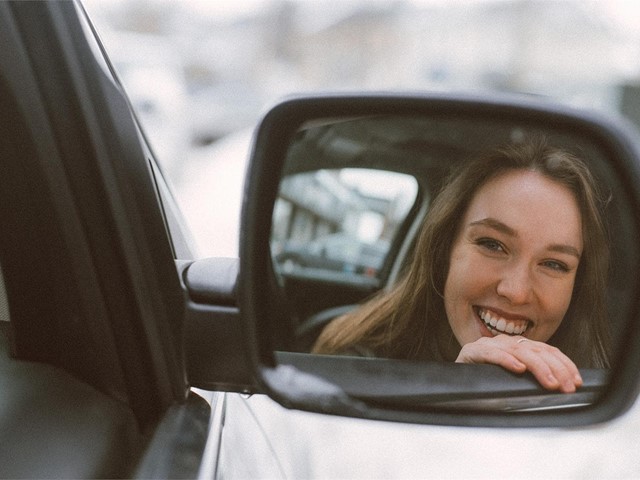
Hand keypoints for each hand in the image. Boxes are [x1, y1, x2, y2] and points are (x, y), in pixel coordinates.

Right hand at [455, 335, 581, 392]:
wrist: (455, 390)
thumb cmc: (486, 390)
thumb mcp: (516, 384)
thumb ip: (533, 378)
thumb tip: (563, 385)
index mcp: (516, 347)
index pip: (546, 350)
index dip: (564, 364)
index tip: (577, 380)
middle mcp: (504, 342)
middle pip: (536, 350)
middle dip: (556, 369)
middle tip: (567, 387)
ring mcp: (487, 345)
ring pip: (518, 351)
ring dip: (538, 367)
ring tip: (550, 382)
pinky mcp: (472, 352)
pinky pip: (492, 353)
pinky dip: (507, 360)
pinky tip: (518, 369)